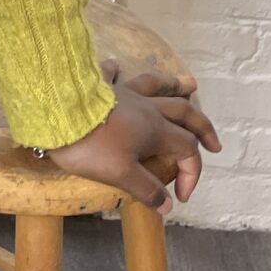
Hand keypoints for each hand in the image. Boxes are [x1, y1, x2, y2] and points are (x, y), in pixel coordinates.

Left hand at [38, 57, 220, 216]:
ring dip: (174, 86)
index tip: (182, 196)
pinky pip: (112, 75)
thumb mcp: (121, 175)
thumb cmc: (90, 146)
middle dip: (202, 127)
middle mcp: (146, 108)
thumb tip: (169, 205)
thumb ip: (147, 189)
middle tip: (214, 143)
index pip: (187, 150)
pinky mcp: (100, 86)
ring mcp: (124, 93)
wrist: (56, 113)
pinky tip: (117, 64)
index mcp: (156, 129)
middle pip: (184, 113)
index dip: (192, 173)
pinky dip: (117, 71)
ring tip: (189, 85)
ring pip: (156, 86)